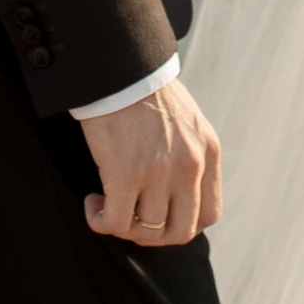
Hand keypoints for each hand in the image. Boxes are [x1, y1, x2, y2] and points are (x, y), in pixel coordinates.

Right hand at [79, 77, 222, 243]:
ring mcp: (160, 172)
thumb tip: (177, 195)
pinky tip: (93, 205)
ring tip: (107, 205)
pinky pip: (115, 222)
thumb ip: (191, 156)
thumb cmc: (146, 93)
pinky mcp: (126, 174)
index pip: (210, 214)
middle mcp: (190, 165)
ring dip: (124, 227)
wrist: (121, 68)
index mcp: (208, 152)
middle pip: (181, 231)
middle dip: (154, 235)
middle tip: (132, 221)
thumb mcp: (187, 123)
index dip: (183, 225)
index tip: (161, 218)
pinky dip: (100, 221)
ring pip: (147, 230)